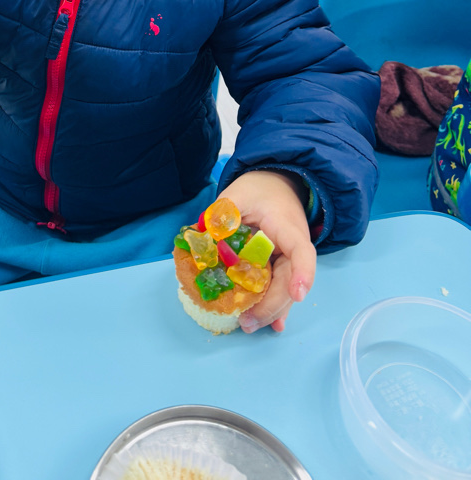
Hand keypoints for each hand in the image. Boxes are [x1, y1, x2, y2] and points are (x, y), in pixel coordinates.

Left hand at [219, 169, 315, 334]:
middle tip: (248, 322)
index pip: (301, 252)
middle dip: (273, 305)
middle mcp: (292, 248)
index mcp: (287, 227)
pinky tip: (271, 325)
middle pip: (289, 280)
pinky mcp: (278, 265)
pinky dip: (273, 305)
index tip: (297, 294)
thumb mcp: (239, 193)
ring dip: (269, 310)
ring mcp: (286, 259)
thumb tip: (207, 232)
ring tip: (249, 326)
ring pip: (283, 289)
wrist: (276, 183)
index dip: (302, 273)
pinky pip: (277, 287)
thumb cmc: (259, 189)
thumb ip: (224, 210)